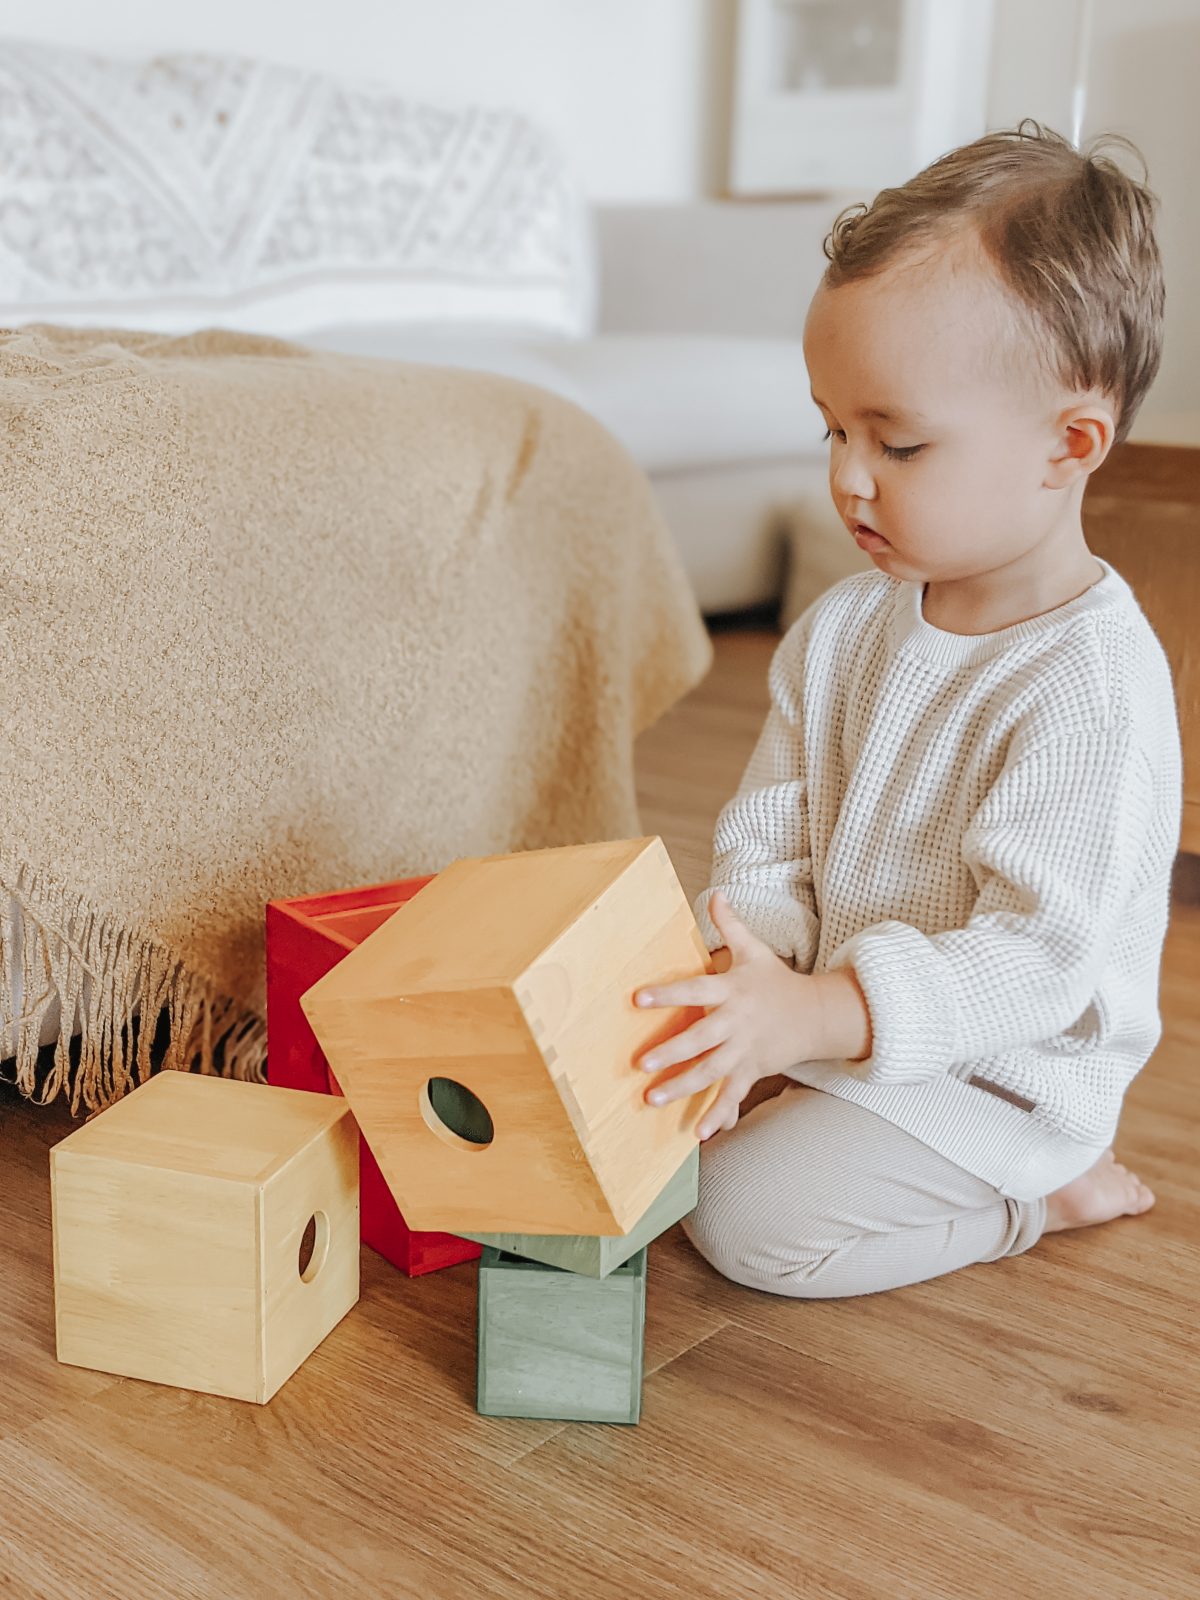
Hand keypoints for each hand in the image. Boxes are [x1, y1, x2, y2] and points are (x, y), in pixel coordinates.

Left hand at [633, 889, 826, 1139]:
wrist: (816, 1014)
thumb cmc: (775, 981)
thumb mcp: (755, 951)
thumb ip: (730, 926)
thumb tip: (715, 893)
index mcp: (732, 990)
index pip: (695, 989)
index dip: (668, 994)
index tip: (637, 998)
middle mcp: (737, 1022)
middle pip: (701, 1039)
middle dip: (671, 1052)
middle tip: (640, 1064)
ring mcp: (745, 1049)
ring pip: (711, 1072)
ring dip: (682, 1087)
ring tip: (651, 1099)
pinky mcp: (752, 1070)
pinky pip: (733, 1095)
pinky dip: (718, 1114)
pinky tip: (698, 1134)